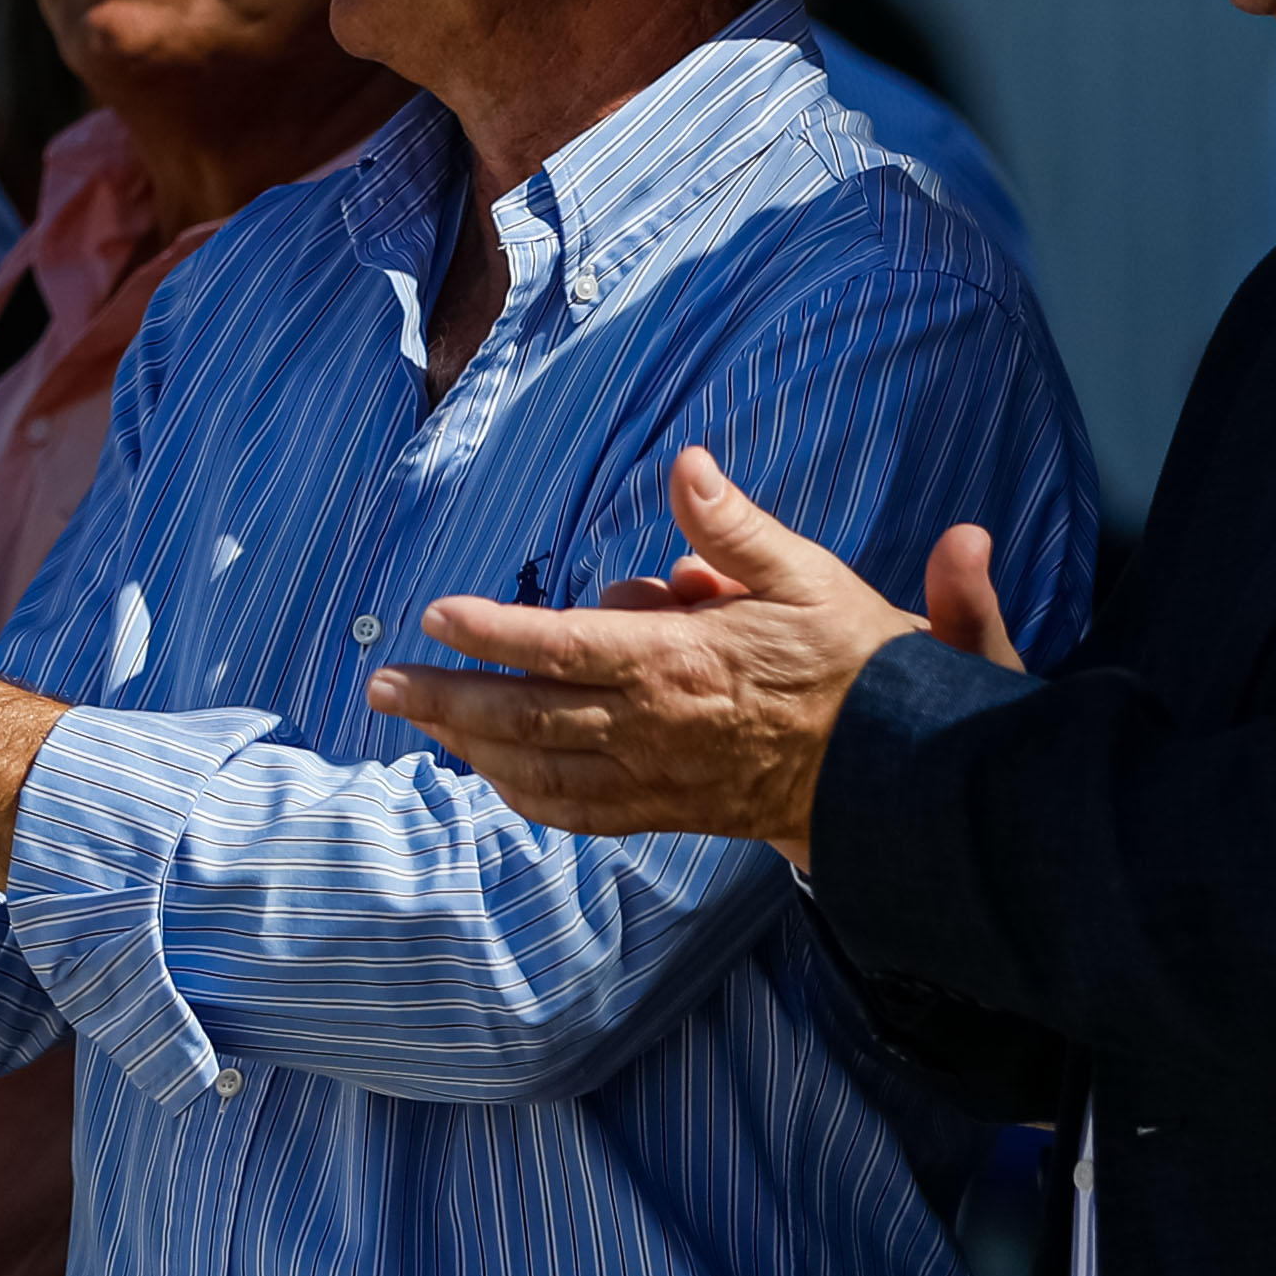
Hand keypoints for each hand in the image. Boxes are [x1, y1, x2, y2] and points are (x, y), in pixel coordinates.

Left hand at [362, 448, 939, 867]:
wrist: (894, 773)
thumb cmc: (851, 663)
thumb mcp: (806, 575)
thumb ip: (734, 525)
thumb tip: (685, 463)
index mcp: (679, 662)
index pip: (562, 644)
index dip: (493, 631)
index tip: (436, 614)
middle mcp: (653, 726)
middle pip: (525, 717)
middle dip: (446, 700)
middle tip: (381, 685)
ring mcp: (655, 778)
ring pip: (539, 771)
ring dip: (472, 747)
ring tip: (421, 721)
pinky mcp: (666, 811)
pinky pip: (578, 812)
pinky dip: (524, 793)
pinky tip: (494, 774)